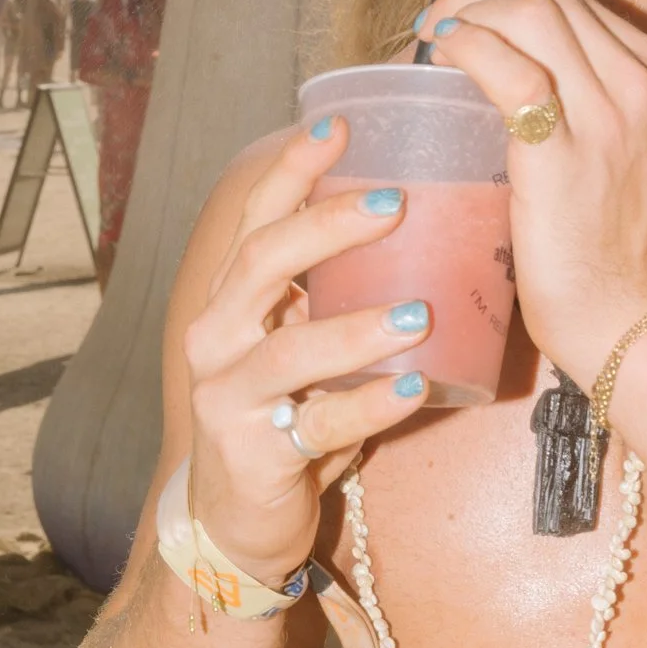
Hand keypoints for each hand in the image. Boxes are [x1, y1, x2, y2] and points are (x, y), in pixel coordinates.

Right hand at [182, 122, 431, 588]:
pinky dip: (370, 405)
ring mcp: (228, 398)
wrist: (236, 523)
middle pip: (263, 264)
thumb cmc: (284, 416)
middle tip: (395, 202)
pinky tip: (416, 387)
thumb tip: (427, 223)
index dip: (293, 168)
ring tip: (420, 311)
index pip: (256, 218)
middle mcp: (219, 337)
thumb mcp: (301, 346)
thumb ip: (335, 296)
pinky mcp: (253, 456)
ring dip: (358, 327)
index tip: (339, 123)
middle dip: (326, 228)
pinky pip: (318, 425)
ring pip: (289, 351)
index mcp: (232, 300)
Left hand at [413, 0, 646, 385]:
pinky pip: (513, 72)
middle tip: (425, 8)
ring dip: (464, 9)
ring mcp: (607, 115)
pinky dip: (469, 46)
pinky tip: (441, 54)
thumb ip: (563, 96)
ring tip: (426, 34)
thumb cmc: (600, 241)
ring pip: (531, 11)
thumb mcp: (600, 147)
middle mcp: (636, 80)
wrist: (631, 315)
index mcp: (646, 69)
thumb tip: (480, 57)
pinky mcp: (566, 156)